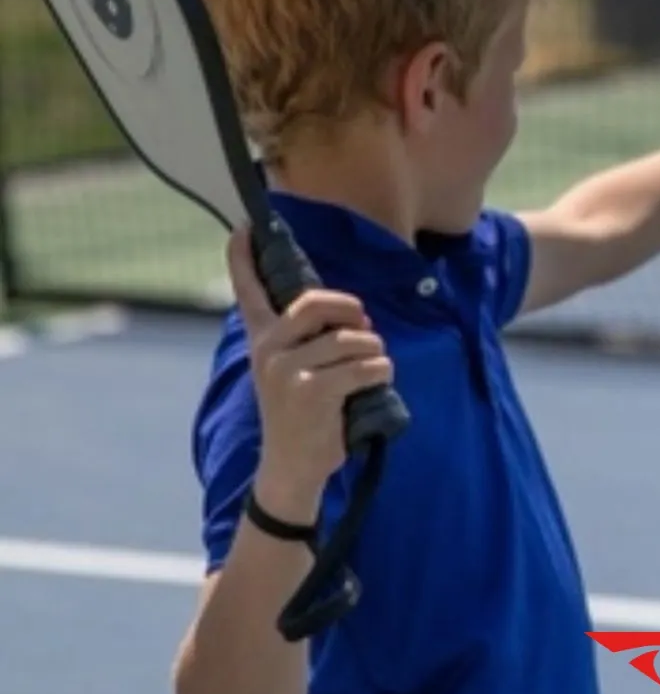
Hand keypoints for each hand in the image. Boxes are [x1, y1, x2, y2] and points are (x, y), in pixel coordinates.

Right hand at [226, 227, 393, 519]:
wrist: (293, 466)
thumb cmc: (303, 413)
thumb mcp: (293, 370)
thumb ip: (305, 338)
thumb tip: (343, 309)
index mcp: (262, 339)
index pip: (248, 291)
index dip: (245, 258)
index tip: (245, 227)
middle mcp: (268, 349)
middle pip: (317, 303)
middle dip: (352, 310)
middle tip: (363, 326)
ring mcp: (286, 370)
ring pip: (352, 339)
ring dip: (374, 351)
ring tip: (369, 369)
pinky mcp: (311, 391)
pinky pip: (365, 365)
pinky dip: (380, 371)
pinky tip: (374, 384)